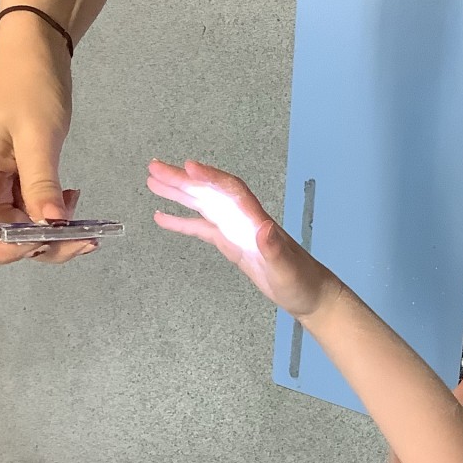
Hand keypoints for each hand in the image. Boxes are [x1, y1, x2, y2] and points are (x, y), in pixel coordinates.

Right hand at [0, 15, 91, 262]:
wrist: (34, 52)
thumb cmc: (29, 85)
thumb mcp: (37, 134)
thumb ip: (41, 181)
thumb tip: (51, 223)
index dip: (5, 248)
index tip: (45, 241)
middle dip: (39, 245)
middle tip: (84, 240)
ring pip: (19, 226)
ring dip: (51, 232)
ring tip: (86, 224)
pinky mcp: (17, 175)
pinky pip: (32, 208)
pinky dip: (54, 212)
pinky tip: (74, 198)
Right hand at [147, 159, 340, 318]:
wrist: (310, 295)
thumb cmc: (301, 282)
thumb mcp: (288, 270)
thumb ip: (275, 250)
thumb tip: (264, 228)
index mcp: (256, 221)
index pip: (232, 191)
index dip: (211, 178)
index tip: (188, 167)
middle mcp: (244, 220)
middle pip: (211, 192)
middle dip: (183, 179)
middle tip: (155, 168)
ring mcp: (236, 230)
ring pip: (203, 205)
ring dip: (179, 193)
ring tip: (153, 182)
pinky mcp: (231, 243)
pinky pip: (202, 227)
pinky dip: (182, 221)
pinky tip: (163, 217)